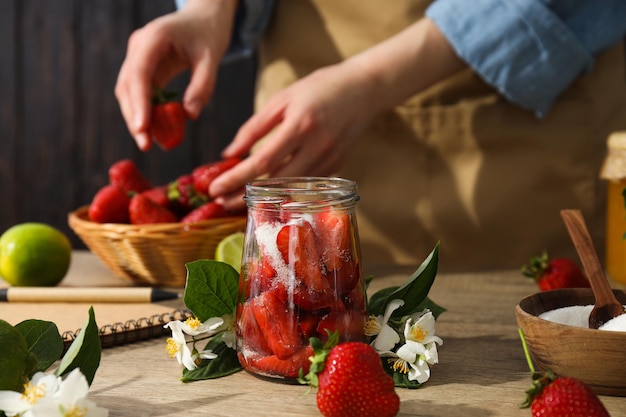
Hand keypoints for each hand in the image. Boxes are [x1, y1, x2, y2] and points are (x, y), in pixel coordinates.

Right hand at [115, 0, 237, 150]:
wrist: (203, 17)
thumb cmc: (208, 34)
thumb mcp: (211, 57)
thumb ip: (202, 85)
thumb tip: (190, 115)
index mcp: (153, 38)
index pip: (139, 73)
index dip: (138, 102)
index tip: (141, 127)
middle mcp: (139, 47)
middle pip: (127, 86)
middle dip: (134, 116)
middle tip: (145, 144)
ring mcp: (138, 57)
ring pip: (128, 91)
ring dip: (137, 117)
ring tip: (150, 142)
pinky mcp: (143, 67)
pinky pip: (140, 92)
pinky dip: (146, 111)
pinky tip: (155, 130)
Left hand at [210, 61, 382, 209]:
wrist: (365, 89)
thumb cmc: (321, 88)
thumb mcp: (283, 99)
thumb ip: (255, 127)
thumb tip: (230, 153)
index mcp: (301, 125)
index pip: (263, 161)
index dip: (237, 177)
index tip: (215, 188)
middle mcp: (317, 146)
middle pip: (276, 181)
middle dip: (245, 194)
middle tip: (221, 201)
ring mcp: (330, 159)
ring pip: (292, 187)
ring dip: (264, 196)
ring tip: (239, 200)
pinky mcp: (337, 166)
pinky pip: (306, 183)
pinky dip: (286, 189)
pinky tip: (269, 191)